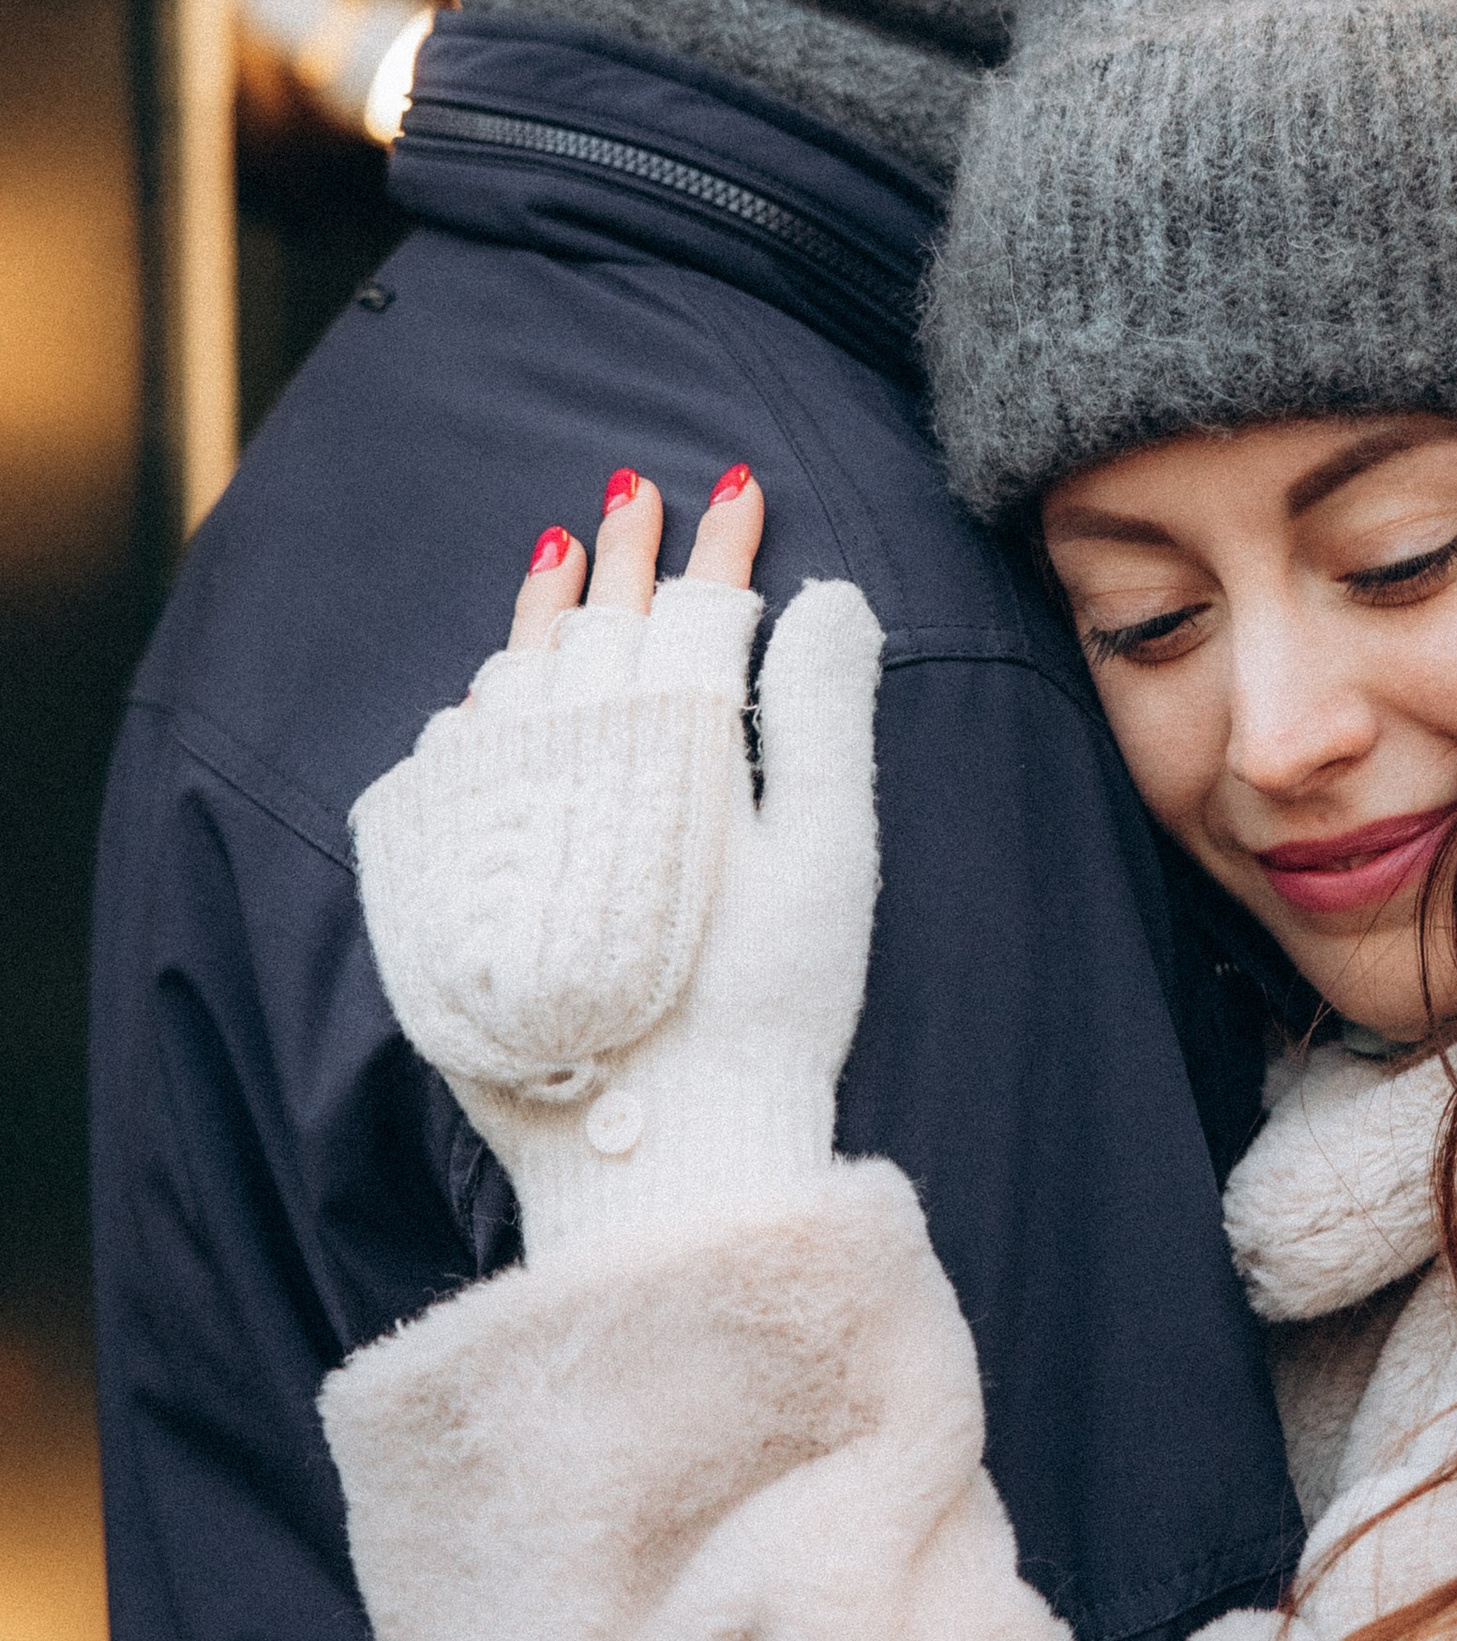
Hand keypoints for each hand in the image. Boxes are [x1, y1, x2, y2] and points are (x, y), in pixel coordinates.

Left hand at [352, 466, 883, 1268]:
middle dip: (622, 558)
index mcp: (670, 758)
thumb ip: (821, 718)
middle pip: (593, 633)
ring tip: (557, 563)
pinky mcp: (444, 890)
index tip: (733, 485)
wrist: (654, 1155)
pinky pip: (450, 765)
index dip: (717, 549)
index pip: (692, 617)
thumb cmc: (764, 1016)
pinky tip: (491, 694)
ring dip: (541, 619)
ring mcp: (494, 828)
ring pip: (510, 684)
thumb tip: (828, 595)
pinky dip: (481, 709)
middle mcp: (566, 774)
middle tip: (631, 493)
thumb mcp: (826, 863)